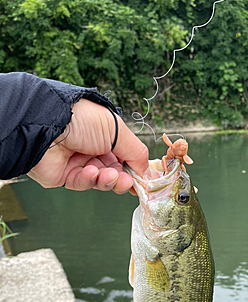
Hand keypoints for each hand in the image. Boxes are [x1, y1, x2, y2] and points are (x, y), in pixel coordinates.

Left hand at [28, 99, 148, 193]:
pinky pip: (83, 183)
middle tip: (128, 182)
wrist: (46, 124)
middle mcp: (92, 148)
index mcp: (106, 135)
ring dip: (109, 180)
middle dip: (123, 178)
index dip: (134, 169)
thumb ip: (136, 153)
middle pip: (115, 171)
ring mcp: (79, 162)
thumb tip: (147, 173)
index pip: (125, 156)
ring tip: (111, 176)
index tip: (143, 180)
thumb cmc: (82, 119)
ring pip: (101, 180)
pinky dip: (89, 180)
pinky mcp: (65, 175)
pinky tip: (90, 172)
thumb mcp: (117, 131)